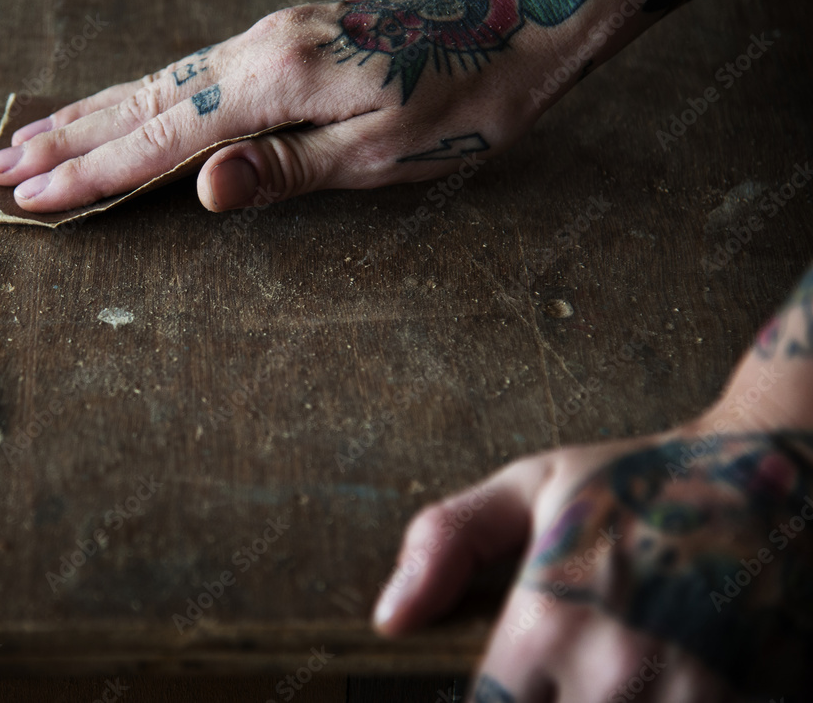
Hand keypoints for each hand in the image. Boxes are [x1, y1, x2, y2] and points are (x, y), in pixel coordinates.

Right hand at [0, 0, 597, 212]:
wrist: (517, 26)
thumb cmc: (461, 102)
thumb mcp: (378, 153)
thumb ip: (283, 170)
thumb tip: (198, 189)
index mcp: (275, 78)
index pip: (162, 134)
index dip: (94, 172)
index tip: (33, 199)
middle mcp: (257, 47)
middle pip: (141, 99)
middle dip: (67, 139)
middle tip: (0, 167)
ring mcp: (268, 37)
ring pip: (159, 81)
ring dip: (91, 113)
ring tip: (34, 137)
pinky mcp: (285, 41)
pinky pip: (192, 74)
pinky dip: (142, 97)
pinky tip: (122, 108)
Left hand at [373, 425, 812, 701]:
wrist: (769, 478)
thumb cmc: (637, 482)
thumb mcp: (532, 487)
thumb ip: (448, 542)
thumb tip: (389, 620)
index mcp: (549, 619)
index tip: (498, 692)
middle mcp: (613, 670)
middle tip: (546, 682)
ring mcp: (688, 699)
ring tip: (589, 680)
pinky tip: (647, 687)